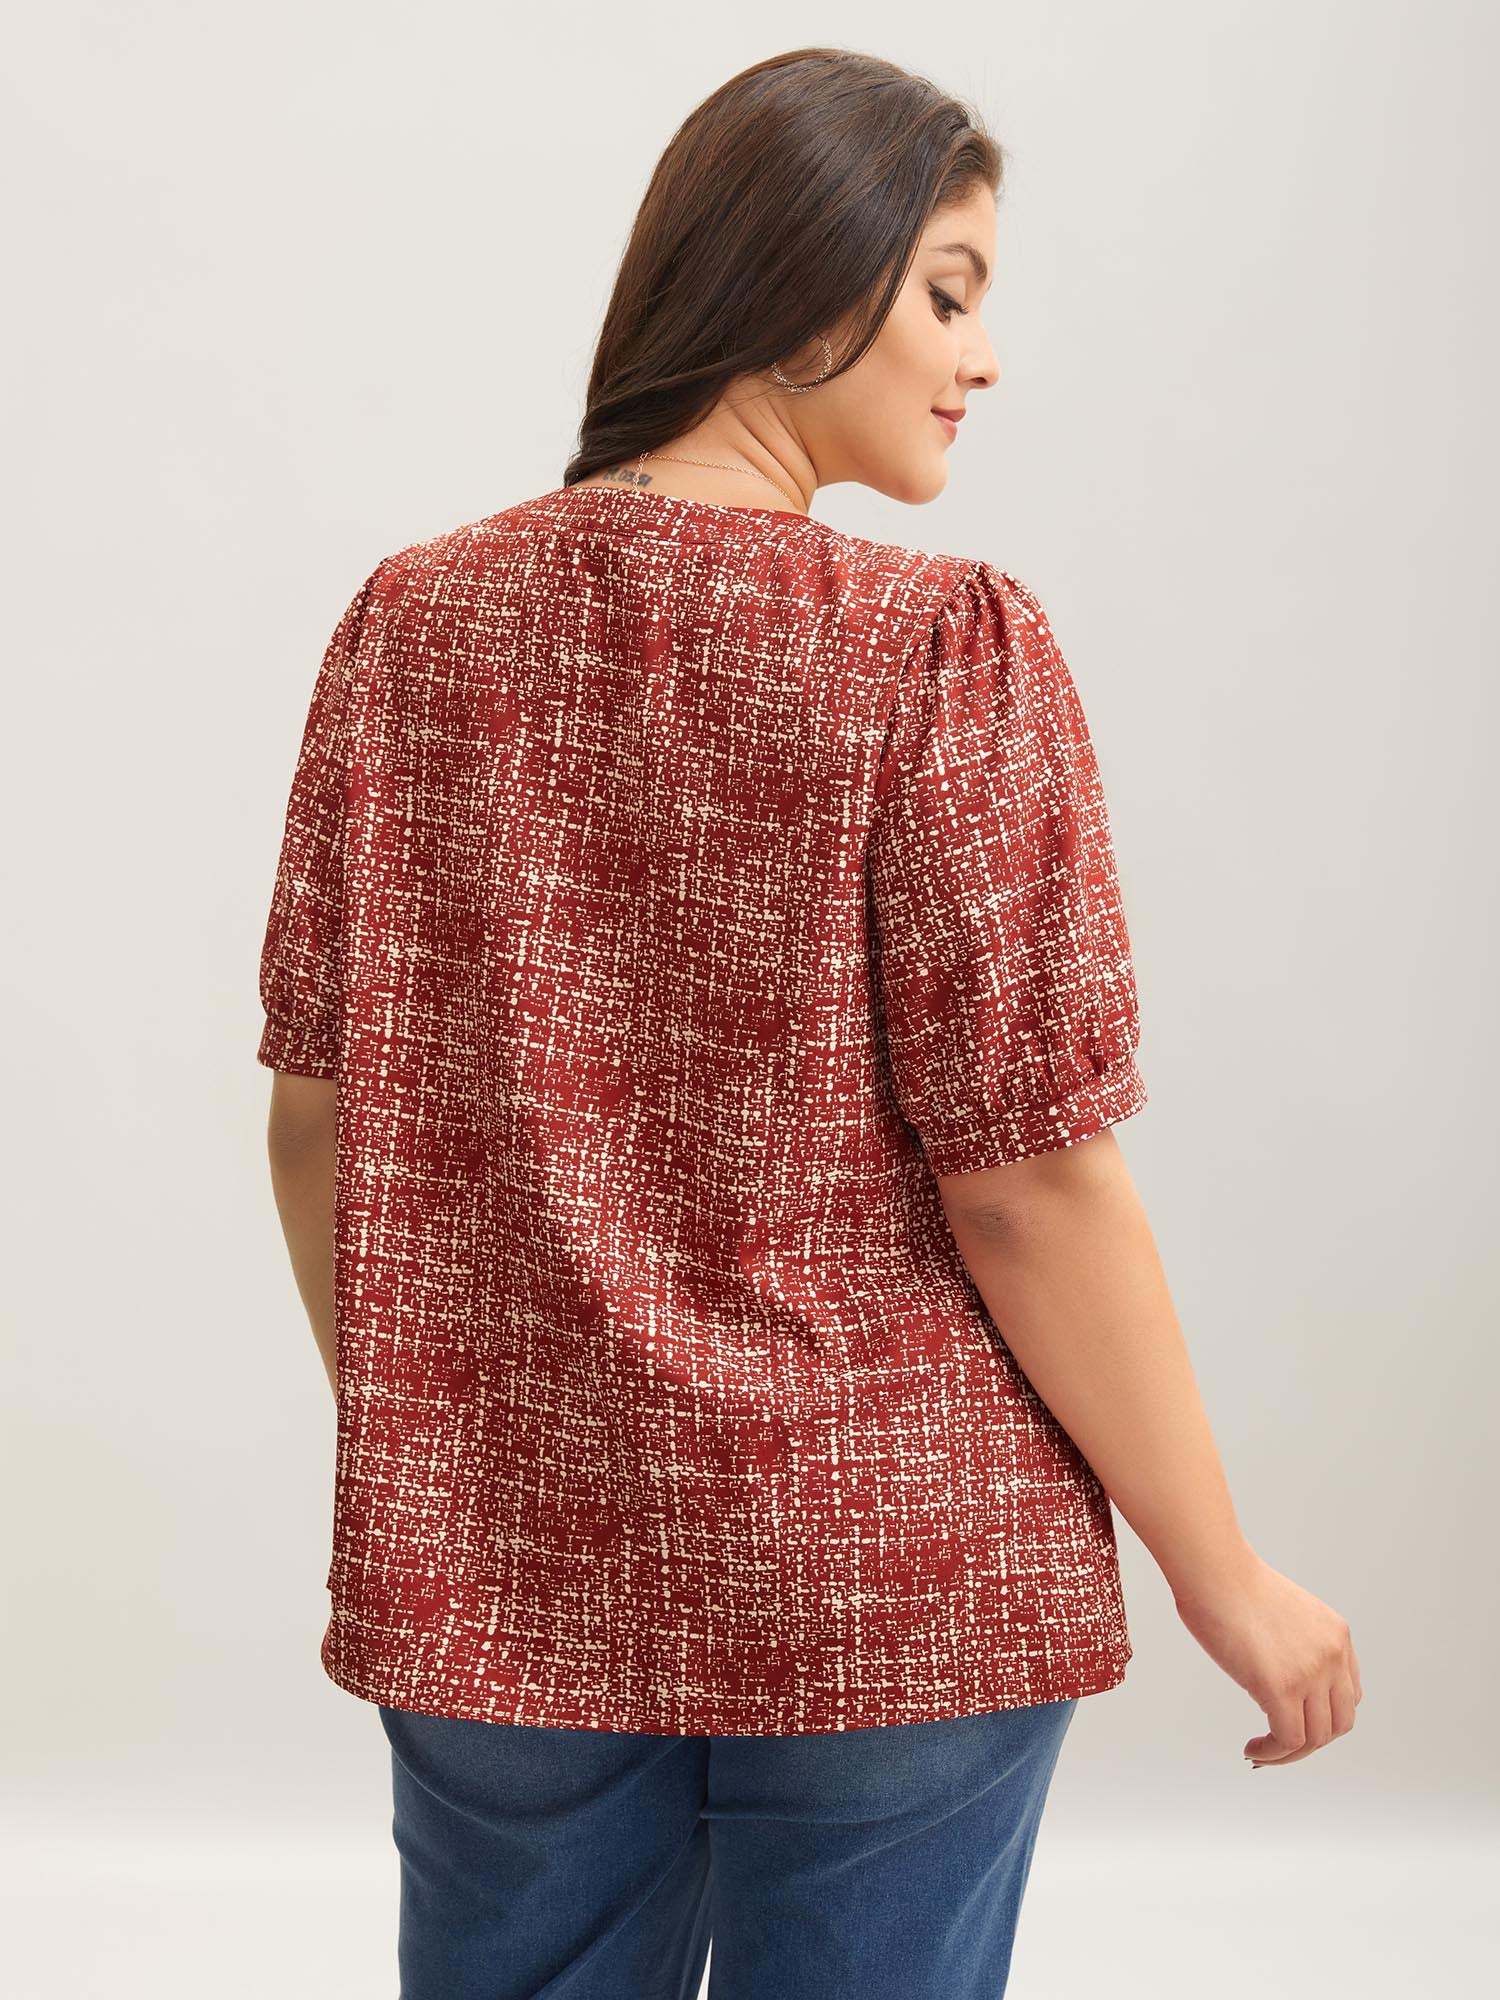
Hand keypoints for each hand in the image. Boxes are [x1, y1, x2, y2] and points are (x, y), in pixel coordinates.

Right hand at [1172, 1552, 1362, 1768]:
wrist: (1214, 1569)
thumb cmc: (1229, 1581)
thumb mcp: (1283, 1612)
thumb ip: (1293, 1642)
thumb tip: (1274, 1672)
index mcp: (1336, 1634)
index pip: (1348, 1694)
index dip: (1322, 1716)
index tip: (1294, 1721)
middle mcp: (1332, 1655)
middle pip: (1339, 1722)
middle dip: (1310, 1740)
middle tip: (1278, 1742)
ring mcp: (1310, 1673)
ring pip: (1315, 1738)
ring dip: (1288, 1754)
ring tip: (1261, 1753)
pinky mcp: (1281, 1688)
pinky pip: (1288, 1740)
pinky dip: (1272, 1754)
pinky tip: (1252, 1750)